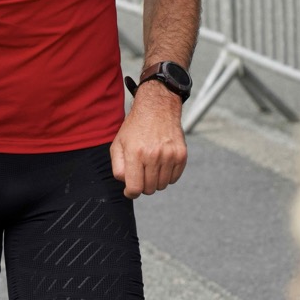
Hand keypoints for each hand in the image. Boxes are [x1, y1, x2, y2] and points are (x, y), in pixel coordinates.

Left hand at [110, 83, 187, 198]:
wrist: (157, 107)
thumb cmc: (135, 127)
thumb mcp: (118, 143)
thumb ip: (118, 166)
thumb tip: (126, 184)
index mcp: (135, 153)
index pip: (135, 188)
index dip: (131, 192)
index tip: (131, 189)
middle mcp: (153, 155)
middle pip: (149, 189)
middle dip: (143, 184)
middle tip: (141, 172)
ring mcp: (169, 155)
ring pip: (162, 185)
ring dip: (155, 180)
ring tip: (151, 165)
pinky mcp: (181, 155)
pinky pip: (174, 178)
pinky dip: (167, 175)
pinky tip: (161, 163)